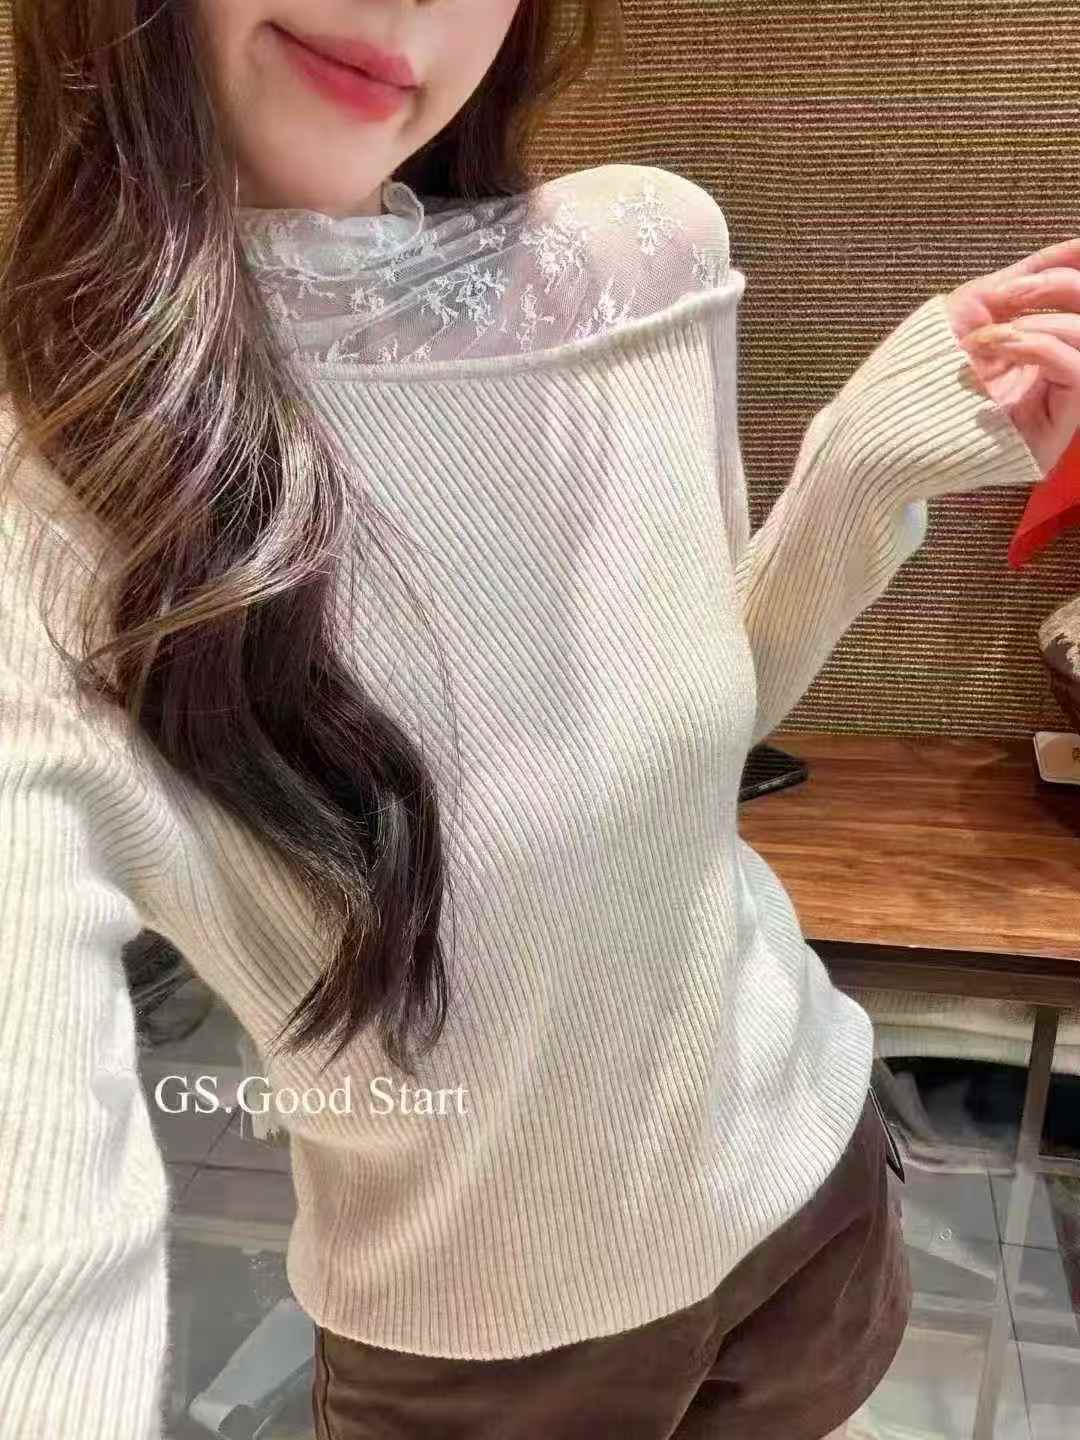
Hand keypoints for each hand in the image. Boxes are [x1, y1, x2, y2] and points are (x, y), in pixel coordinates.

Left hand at [944, 236, 1079, 476]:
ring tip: (989, 336)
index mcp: (1044, 340)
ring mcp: (1058, 400)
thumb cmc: (929, 363)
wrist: (893, 418)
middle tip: (1011, 294)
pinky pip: (1077, 371)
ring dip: (1040, 324)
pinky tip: (1000, 347)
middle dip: (1059, 288)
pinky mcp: (1055, 428)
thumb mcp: (979, 306)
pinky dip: (1040, 347)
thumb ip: (1031, 274)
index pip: (1078, 300)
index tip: (1050, 261)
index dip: (1068, 270)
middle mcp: (1057, 370)